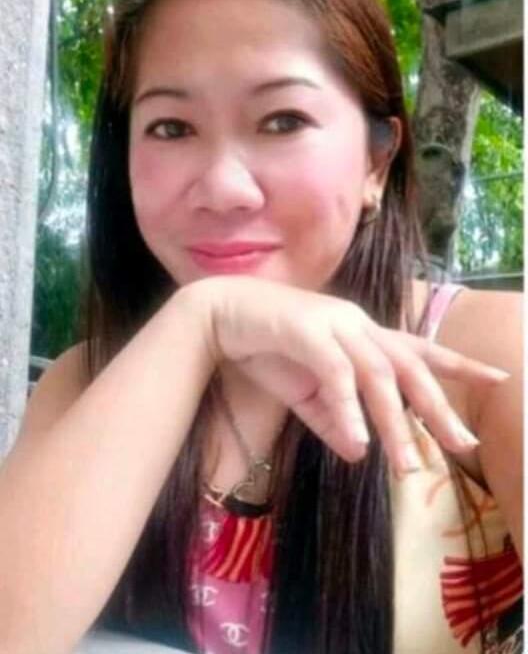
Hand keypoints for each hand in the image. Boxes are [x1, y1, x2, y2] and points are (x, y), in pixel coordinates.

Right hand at [186, 275, 508, 474]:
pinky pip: (336, 375)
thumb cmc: (267, 347)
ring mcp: (334, 325)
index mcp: (362, 335)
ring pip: (377, 375)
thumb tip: (360, 454)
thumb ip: (334, 421)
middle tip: (462, 444)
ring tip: (406, 466)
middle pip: (409, 366)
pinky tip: (357, 440)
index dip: (458, 362)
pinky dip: (348, 409)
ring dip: (393, 422)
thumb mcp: (305, 394)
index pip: (418, 348)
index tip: (496, 378)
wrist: (219, 316)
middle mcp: (357, 325)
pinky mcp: (308, 332)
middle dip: (437, 406)